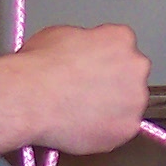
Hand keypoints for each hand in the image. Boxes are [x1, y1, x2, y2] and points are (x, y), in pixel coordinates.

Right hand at [12, 23, 149, 154]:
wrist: (30, 98)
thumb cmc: (39, 67)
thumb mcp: (59, 35)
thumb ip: (83, 43)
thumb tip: (80, 52)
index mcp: (120, 39)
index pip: (122, 47)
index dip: (104, 59)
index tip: (93, 68)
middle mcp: (136, 66)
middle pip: (131, 75)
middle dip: (113, 83)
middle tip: (87, 91)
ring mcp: (135, 99)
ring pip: (129, 104)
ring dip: (112, 107)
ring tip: (82, 110)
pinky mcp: (128, 128)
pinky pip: (121, 130)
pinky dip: (106, 130)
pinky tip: (84, 126)